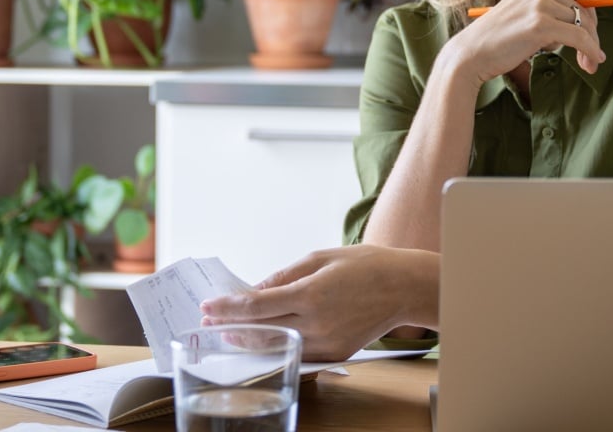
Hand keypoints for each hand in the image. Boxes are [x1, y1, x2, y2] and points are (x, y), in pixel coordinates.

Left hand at [199, 245, 438, 361]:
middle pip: (260, 330)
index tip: (208, 306)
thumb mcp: (321, 258)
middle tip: (210, 320)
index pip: (256, 306)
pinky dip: (277, 345)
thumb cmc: (366, 266)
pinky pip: (298, 352)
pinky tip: (263, 339)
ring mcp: (326, 343)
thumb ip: (284, 276)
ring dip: (249, 339)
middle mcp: (316, 323)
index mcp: (311, 294)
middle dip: (231, 325)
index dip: (227, 308)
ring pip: (277, 346)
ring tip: (230, 331)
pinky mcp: (335, 355)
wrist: (404, 288)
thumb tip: (255, 291)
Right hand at [451, 0, 607, 83]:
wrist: (472, 53)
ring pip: (584, 24)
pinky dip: (590, 51)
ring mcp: (541, 3)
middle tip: (595, 55)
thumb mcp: (526, 13)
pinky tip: (592, 62)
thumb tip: (590, 21)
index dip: (590, 18)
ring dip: (592, 46)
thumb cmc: (500, 39)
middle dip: (593, 33)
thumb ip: (552, 10)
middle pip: (585, 9)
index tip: (591, 38)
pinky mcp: (542, 25)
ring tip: (591, 64)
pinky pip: (579, 38)